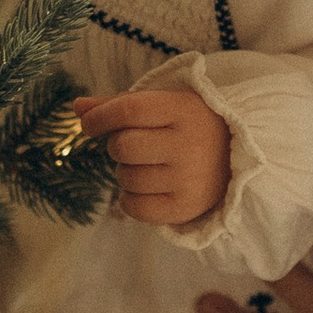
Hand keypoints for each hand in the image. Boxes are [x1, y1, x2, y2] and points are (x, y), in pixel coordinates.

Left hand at [76, 87, 232, 228]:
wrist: (234, 157)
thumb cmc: (188, 125)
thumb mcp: (163, 105)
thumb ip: (119, 104)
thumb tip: (77, 107)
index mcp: (184, 109)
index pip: (129, 109)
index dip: (100, 117)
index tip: (89, 125)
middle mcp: (189, 144)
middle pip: (123, 146)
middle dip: (117, 146)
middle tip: (134, 145)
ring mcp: (189, 178)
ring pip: (125, 178)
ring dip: (125, 172)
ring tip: (147, 166)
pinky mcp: (186, 207)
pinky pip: (134, 207)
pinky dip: (129, 199)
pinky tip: (145, 188)